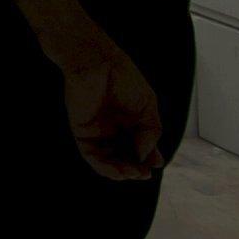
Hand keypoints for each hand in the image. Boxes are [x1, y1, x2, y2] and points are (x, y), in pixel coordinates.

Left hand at [58, 36, 165, 179]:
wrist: (98, 64)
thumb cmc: (124, 79)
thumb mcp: (148, 106)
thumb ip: (150, 132)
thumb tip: (146, 157)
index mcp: (131, 122)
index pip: (140, 147)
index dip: (148, 159)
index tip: (156, 164)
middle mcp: (115, 129)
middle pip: (125, 157)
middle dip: (136, 169)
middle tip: (144, 174)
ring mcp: (98, 131)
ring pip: (109, 160)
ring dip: (121, 172)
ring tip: (132, 173)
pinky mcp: (82, 131)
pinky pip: (91, 155)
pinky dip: (104, 167)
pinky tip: (118, 171)